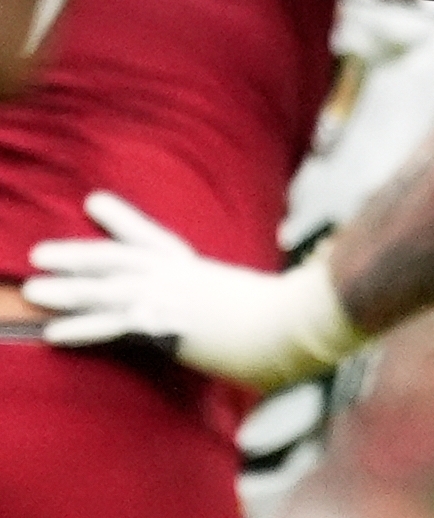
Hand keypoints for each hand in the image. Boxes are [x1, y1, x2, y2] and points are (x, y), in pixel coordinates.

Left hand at [21, 191, 360, 390]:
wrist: (296, 320)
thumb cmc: (290, 312)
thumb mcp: (260, 298)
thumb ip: (241, 297)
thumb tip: (246, 300)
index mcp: (198, 269)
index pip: (152, 238)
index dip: (121, 219)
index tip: (94, 202)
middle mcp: (181, 278)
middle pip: (118, 260)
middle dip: (77, 255)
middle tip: (38, 252)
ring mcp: (174, 300)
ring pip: (108, 291)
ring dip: (68, 291)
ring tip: (33, 289)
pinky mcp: (169, 328)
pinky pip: (116, 329)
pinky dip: (84, 330)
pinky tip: (54, 334)